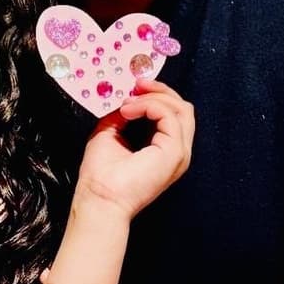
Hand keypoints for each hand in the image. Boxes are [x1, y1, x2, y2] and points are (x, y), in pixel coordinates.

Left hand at [75, 81, 193, 218]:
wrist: (99, 199)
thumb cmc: (101, 175)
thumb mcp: (110, 133)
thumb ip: (123, 115)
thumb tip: (127, 98)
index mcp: (165, 149)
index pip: (175, 114)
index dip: (157, 95)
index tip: (134, 88)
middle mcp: (177, 151)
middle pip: (184, 108)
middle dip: (160, 90)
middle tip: (137, 84)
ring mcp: (179, 152)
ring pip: (182, 109)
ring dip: (154, 97)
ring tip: (129, 103)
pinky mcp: (175, 152)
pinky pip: (169, 115)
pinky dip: (149, 105)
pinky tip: (129, 111)